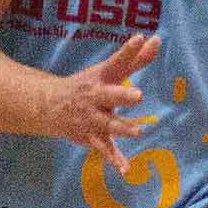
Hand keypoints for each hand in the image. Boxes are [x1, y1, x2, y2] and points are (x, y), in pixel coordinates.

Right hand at [48, 32, 159, 174]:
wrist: (50, 105)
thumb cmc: (88, 85)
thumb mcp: (108, 71)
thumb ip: (135, 59)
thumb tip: (157, 39)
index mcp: (101, 78)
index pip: (117, 62)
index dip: (129, 50)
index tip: (141, 38)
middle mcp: (96, 97)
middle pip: (110, 95)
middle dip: (122, 95)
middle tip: (138, 95)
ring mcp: (93, 118)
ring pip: (109, 125)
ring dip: (123, 128)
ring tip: (138, 132)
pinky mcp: (92, 137)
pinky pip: (105, 150)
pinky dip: (115, 160)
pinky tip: (125, 169)